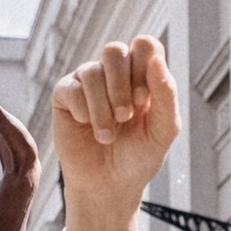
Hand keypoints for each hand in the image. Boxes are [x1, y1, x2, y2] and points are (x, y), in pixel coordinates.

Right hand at [50, 36, 181, 230]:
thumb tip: (156, 60)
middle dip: (122, 87)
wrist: (109, 186)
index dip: (144, 67)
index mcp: (142, 74)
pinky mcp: (64, 95)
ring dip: (103, 109)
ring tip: (107, 135)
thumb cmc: (139, 157)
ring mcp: (87, 80)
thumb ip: (165, 94)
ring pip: (92, 72)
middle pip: (114, 50)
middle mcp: (114, 72)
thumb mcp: (163, 129)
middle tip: (126, 117)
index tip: (143, 100)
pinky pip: (72, 89)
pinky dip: (85, 114)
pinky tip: (89, 130)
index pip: (145, 45)